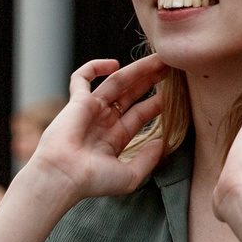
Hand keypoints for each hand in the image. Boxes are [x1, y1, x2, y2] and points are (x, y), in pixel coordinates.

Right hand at [27, 56, 171, 202]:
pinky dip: (95, 67)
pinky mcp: (77, 102)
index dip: (158, 102)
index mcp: (115, 138)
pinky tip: (114, 64)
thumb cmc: (93, 181)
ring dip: (138, 70)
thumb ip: (147, 160)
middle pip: (132, 94)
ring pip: (117, 82)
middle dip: (151, 80)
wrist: (63, 176)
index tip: (178, 93)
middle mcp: (103, 121)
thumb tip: (161, 143)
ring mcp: (90, 110)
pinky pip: (82, 78)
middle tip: (173, 67)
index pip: (140, 114)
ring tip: (160, 59)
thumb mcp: (129, 176)